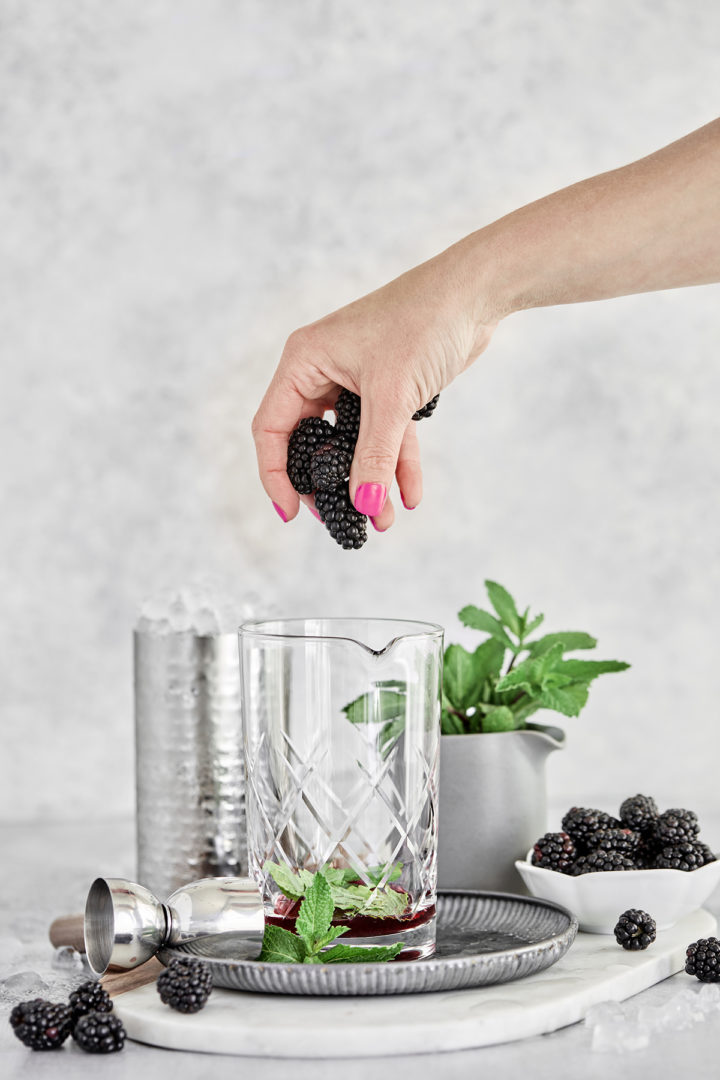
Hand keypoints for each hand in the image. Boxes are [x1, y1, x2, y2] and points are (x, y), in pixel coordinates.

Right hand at [252, 243, 496, 529]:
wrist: (476, 292)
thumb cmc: (424, 322)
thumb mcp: (392, 397)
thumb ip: (375, 456)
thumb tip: (366, 506)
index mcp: (304, 362)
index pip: (271, 428)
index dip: (276, 475)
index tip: (292, 512)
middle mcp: (323, 372)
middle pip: (310, 442)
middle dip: (328, 484)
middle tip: (340, 519)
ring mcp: (356, 382)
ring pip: (353, 445)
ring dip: (369, 482)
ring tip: (384, 520)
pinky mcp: (390, 389)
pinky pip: (386, 437)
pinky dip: (397, 465)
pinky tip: (411, 496)